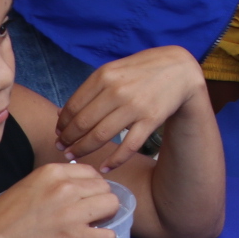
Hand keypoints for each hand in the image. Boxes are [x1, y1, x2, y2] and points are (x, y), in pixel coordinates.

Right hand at [0, 161, 122, 237]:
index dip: (91, 189)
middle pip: (106, 189)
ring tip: (89, 229)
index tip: (83, 201)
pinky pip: (108, 237)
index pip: (92, 174)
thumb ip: (54, 184)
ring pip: (113, 206)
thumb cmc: (4, 219)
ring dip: (105, 219)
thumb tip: (79, 188)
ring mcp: (71, 212)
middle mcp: (65, 187)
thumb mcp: (28, 187)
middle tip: (87, 217)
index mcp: (53, 172)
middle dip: (100, 203)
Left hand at [55, 44, 204, 169]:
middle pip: (83, 123)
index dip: (62, 124)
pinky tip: (104, 168)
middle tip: (62, 150)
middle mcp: (117, 91)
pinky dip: (114, 161)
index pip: (74, 106)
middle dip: (68, 140)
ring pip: (101, 136)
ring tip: (74, 157)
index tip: (58, 134)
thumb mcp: (114, 71)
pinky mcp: (151, 120)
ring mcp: (135, 106)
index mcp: (104, 76)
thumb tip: (62, 114)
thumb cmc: (142, 70)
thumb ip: (90, 90)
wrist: (179, 69)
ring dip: (83, 150)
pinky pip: (128, 146)